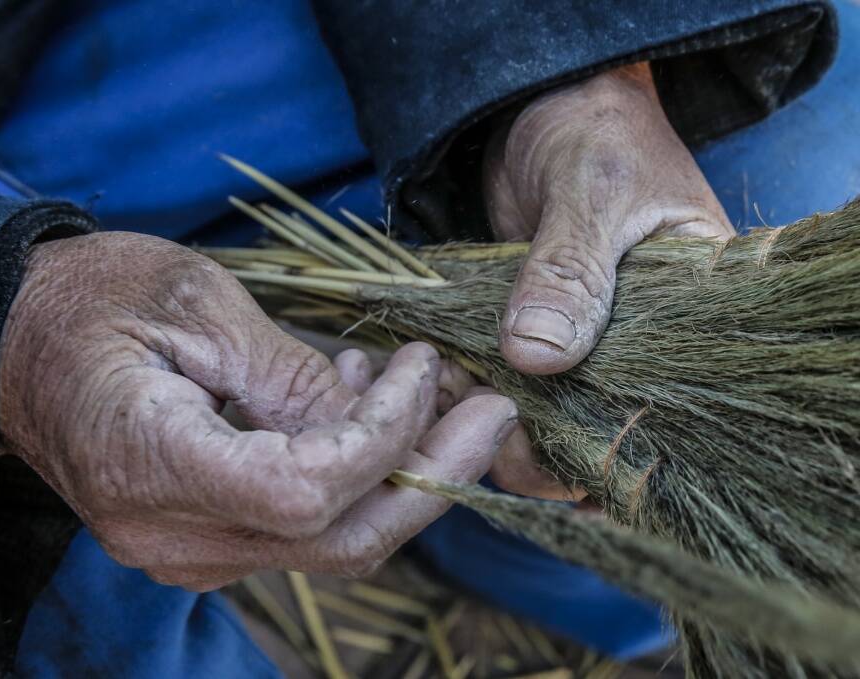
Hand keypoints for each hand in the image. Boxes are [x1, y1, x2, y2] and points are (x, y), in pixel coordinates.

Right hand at [0, 232, 517, 590]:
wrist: (13, 340)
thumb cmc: (88, 301)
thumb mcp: (195, 306)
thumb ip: (290, 373)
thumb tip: (381, 415)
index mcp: (154, 465)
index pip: (309, 491)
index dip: (384, 437)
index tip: (422, 370)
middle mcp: (172, 534)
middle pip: (338, 541)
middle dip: (431, 478)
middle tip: (494, 412)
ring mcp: (186, 549)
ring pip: (329, 542)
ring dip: (401, 474)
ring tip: (438, 393)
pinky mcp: (203, 536)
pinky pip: (299, 525)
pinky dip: (352, 474)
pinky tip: (361, 399)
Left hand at [482, 62, 733, 496]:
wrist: (547, 103)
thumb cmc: (594, 128)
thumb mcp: (592, 190)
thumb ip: (570, 271)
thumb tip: (538, 356)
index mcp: (697, 315)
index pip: (667, 408)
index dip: (616, 446)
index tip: (556, 453)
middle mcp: (647, 343)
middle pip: (602, 430)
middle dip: (543, 437)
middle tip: (485, 410)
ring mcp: (590, 342)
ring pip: (550, 416)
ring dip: (501, 415)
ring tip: (456, 385)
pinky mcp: (539, 333)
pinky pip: (512, 381)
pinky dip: (479, 386)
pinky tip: (446, 376)